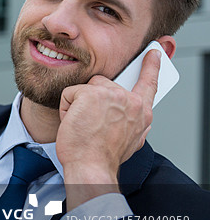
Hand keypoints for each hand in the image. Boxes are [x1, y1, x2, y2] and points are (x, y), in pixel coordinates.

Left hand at [56, 49, 160, 208]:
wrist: (91, 166)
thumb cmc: (103, 157)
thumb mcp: (129, 140)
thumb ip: (133, 123)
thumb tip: (136, 118)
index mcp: (142, 113)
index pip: (149, 84)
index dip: (151, 67)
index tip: (154, 52)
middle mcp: (131, 101)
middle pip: (102, 86)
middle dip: (91, 102)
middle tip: (91, 126)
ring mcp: (112, 94)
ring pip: (85, 89)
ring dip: (78, 106)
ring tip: (83, 126)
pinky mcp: (91, 94)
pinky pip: (70, 94)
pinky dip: (65, 109)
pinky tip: (73, 124)